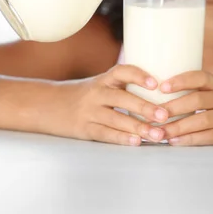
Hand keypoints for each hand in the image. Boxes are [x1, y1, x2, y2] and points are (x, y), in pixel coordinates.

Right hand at [51, 65, 168, 145]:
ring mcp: (89, 111)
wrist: (48, 105)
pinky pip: (105, 133)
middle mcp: (96, 93)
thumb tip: (159, 90)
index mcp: (103, 80)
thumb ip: (123, 86)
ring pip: (116, 118)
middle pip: (122, 98)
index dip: (139, 75)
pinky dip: (121, 138)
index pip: (122, 71)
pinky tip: (136, 142)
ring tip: (158, 134)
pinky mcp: (83, 129)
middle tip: (164, 115)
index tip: (156, 83)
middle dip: (145, 107)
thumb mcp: (100, 84)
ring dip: (139, 127)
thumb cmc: (83, 95)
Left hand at [160, 71, 212, 145]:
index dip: (180, 80)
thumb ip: (206, 90)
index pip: (199, 77)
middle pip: (196, 101)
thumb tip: (171, 93)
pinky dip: (192, 140)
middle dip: (171, 108)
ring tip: (158, 132)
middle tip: (151, 114)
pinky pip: (211, 137)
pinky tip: (177, 142)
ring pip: (200, 121)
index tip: (161, 86)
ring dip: (177, 127)